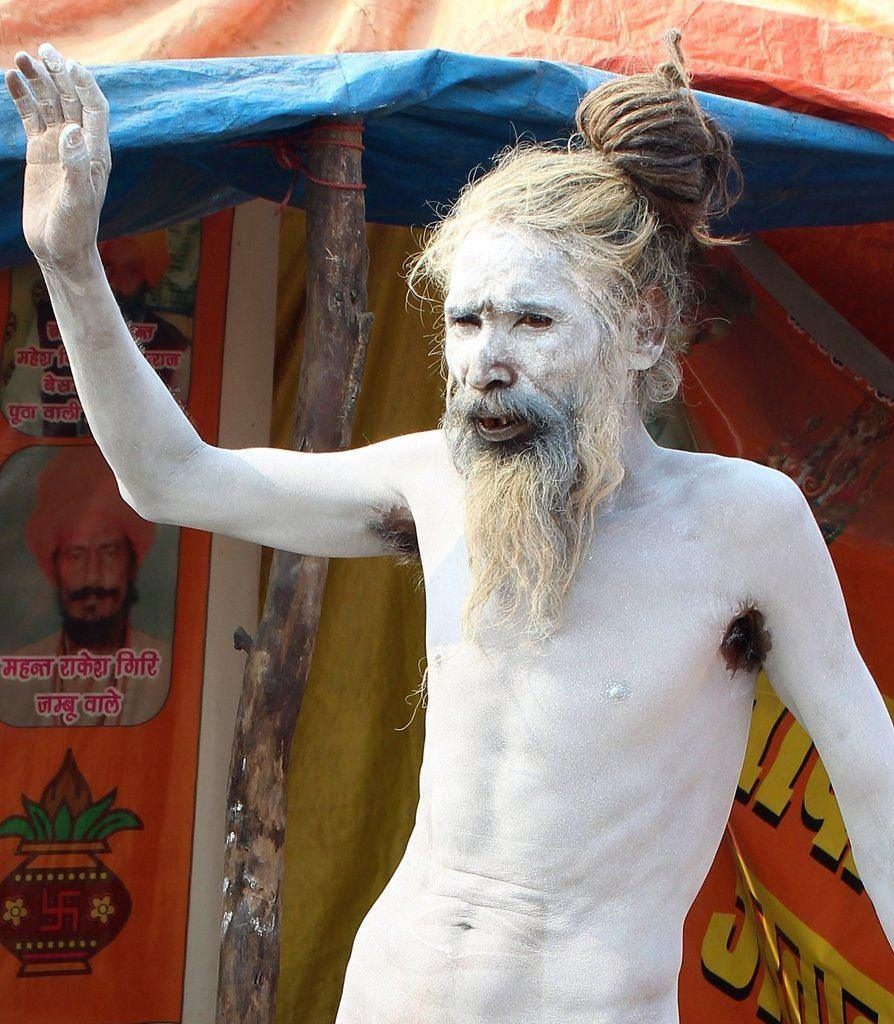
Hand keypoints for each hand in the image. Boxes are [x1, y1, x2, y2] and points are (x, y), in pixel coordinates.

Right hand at [5, 44, 110, 270]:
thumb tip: (70, 130)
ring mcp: (59, 146)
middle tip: (44, 50)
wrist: (59, 247)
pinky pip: (31, 117)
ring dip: (38, 80)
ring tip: (22, 58)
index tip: (69, 65)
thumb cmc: (75, 228)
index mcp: (97, 152)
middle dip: (59, 73)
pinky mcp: (40, 152)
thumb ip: (76, 165)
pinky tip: (11, 78)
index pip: (94, 109)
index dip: (84, 85)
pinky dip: (22, 97)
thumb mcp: (77, 199)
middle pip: (70, 99)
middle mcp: (80, 144)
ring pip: (49, 104)